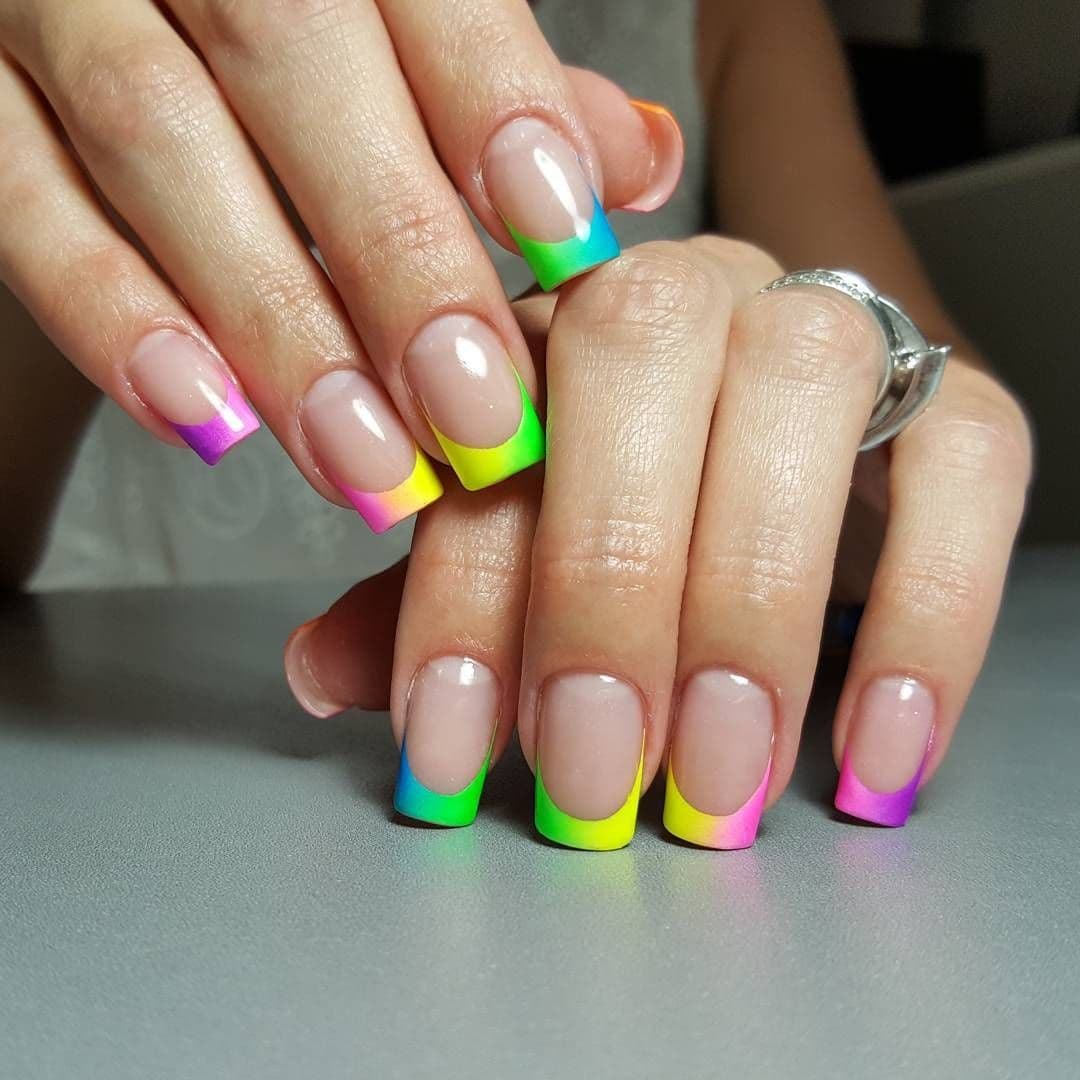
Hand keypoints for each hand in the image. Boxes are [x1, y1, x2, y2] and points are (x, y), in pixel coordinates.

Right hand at [0, 0, 680, 530]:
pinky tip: (206, 416)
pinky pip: (17, 199)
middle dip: (394, 252)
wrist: (126, 10)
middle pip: (289, 58)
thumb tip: (638, 162)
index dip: (492, 101)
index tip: (562, 242)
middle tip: (475, 411)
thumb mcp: (402, 19)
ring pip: (154, 134)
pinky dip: (110, 314)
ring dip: (271, 318)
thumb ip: (505, 82)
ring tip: (361, 456)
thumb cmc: (288, 31)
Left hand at [283, 237, 1031, 847]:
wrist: (798, 402)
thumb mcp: (525, 535)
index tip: (451, 751)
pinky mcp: (956, 393)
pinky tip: (869, 756)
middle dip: (605, 589)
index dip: (461, 600)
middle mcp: (684, 294)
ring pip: (795, 398)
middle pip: (633, 370)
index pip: (490, 436)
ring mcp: (824, 326)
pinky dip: (923, 623)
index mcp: (551, 324)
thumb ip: (434, 590)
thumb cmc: (641, 479)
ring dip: (749, 612)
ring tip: (718, 785)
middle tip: (593, 774)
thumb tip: (323, 672)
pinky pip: (963, 477)